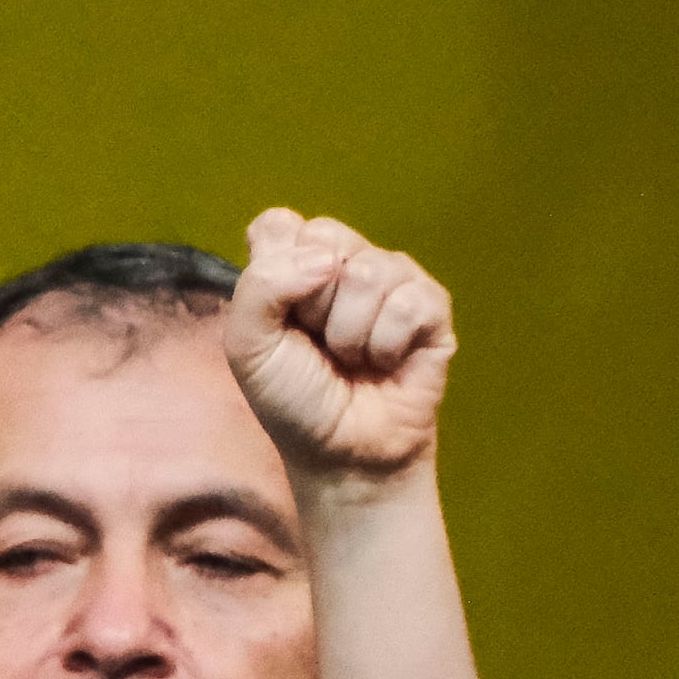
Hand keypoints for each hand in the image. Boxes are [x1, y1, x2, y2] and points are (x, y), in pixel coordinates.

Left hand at [226, 208, 456, 500]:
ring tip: (352, 359)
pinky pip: (407, 301)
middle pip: (326, 237)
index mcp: (293, 264)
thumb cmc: (293, 400)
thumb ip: (260, 285)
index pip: (280, 224)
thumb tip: (325, 257)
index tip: (281, 319)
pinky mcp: (431, 305)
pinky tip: (386, 363)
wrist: (342, 453)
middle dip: (313, 303)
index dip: (276, 270)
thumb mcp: (247, 346)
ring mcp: (390, 279)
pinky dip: (387, 344)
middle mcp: (343, 262)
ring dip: (350, 332)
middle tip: (319, 343)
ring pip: (368, 271)